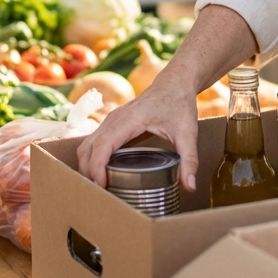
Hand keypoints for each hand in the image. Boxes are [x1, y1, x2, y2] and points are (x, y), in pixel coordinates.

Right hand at [77, 71, 200, 189]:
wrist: (175, 82)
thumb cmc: (180, 104)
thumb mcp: (188, 132)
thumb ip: (190, 159)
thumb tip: (190, 188)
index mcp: (130, 119)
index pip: (103, 145)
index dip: (97, 167)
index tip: (102, 186)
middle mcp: (115, 118)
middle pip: (88, 148)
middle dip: (88, 172)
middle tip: (101, 195)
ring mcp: (111, 120)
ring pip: (87, 145)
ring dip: (88, 166)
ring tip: (100, 188)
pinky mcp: (112, 123)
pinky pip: (94, 142)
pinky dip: (92, 159)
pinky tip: (103, 174)